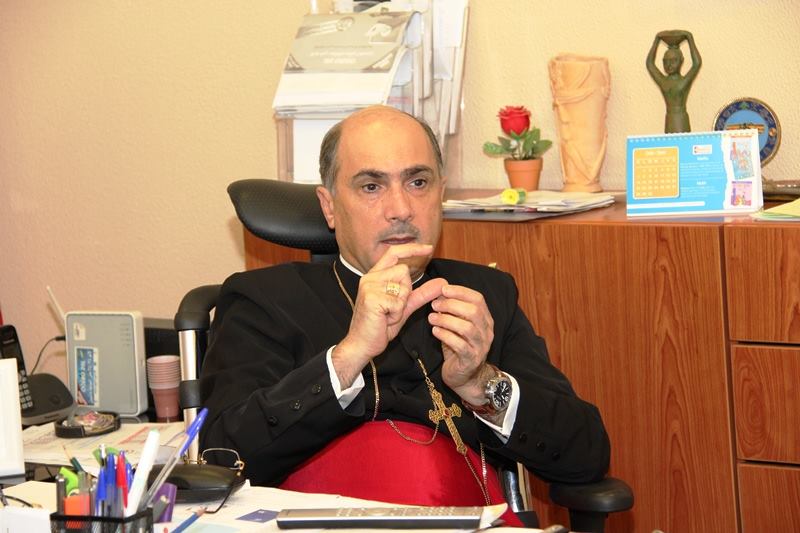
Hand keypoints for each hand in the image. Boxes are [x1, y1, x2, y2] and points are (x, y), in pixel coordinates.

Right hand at [332, 244, 445, 386]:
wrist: (362, 344)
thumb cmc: (380, 326)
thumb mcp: (404, 307)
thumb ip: (421, 294)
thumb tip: (442, 283)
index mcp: (375, 276)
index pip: (394, 253)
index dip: (412, 248)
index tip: (429, 248)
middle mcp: (370, 277)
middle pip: (403, 271)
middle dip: (406, 291)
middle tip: (393, 308)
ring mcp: (369, 287)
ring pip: (403, 286)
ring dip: (401, 305)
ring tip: (387, 315)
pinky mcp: (371, 298)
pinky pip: (398, 302)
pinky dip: (396, 314)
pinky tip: (384, 320)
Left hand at [428, 284, 495, 403]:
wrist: (464, 376)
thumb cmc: (458, 347)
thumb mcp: (456, 325)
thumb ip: (451, 310)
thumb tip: (439, 292)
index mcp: (485, 320)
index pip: (478, 299)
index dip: (461, 291)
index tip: (443, 289)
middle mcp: (486, 332)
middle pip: (474, 311)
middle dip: (452, 305)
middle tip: (434, 304)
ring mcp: (480, 346)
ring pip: (467, 328)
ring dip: (446, 320)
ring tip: (431, 318)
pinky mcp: (471, 360)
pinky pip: (460, 345)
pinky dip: (446, 335)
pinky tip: (435, 331)